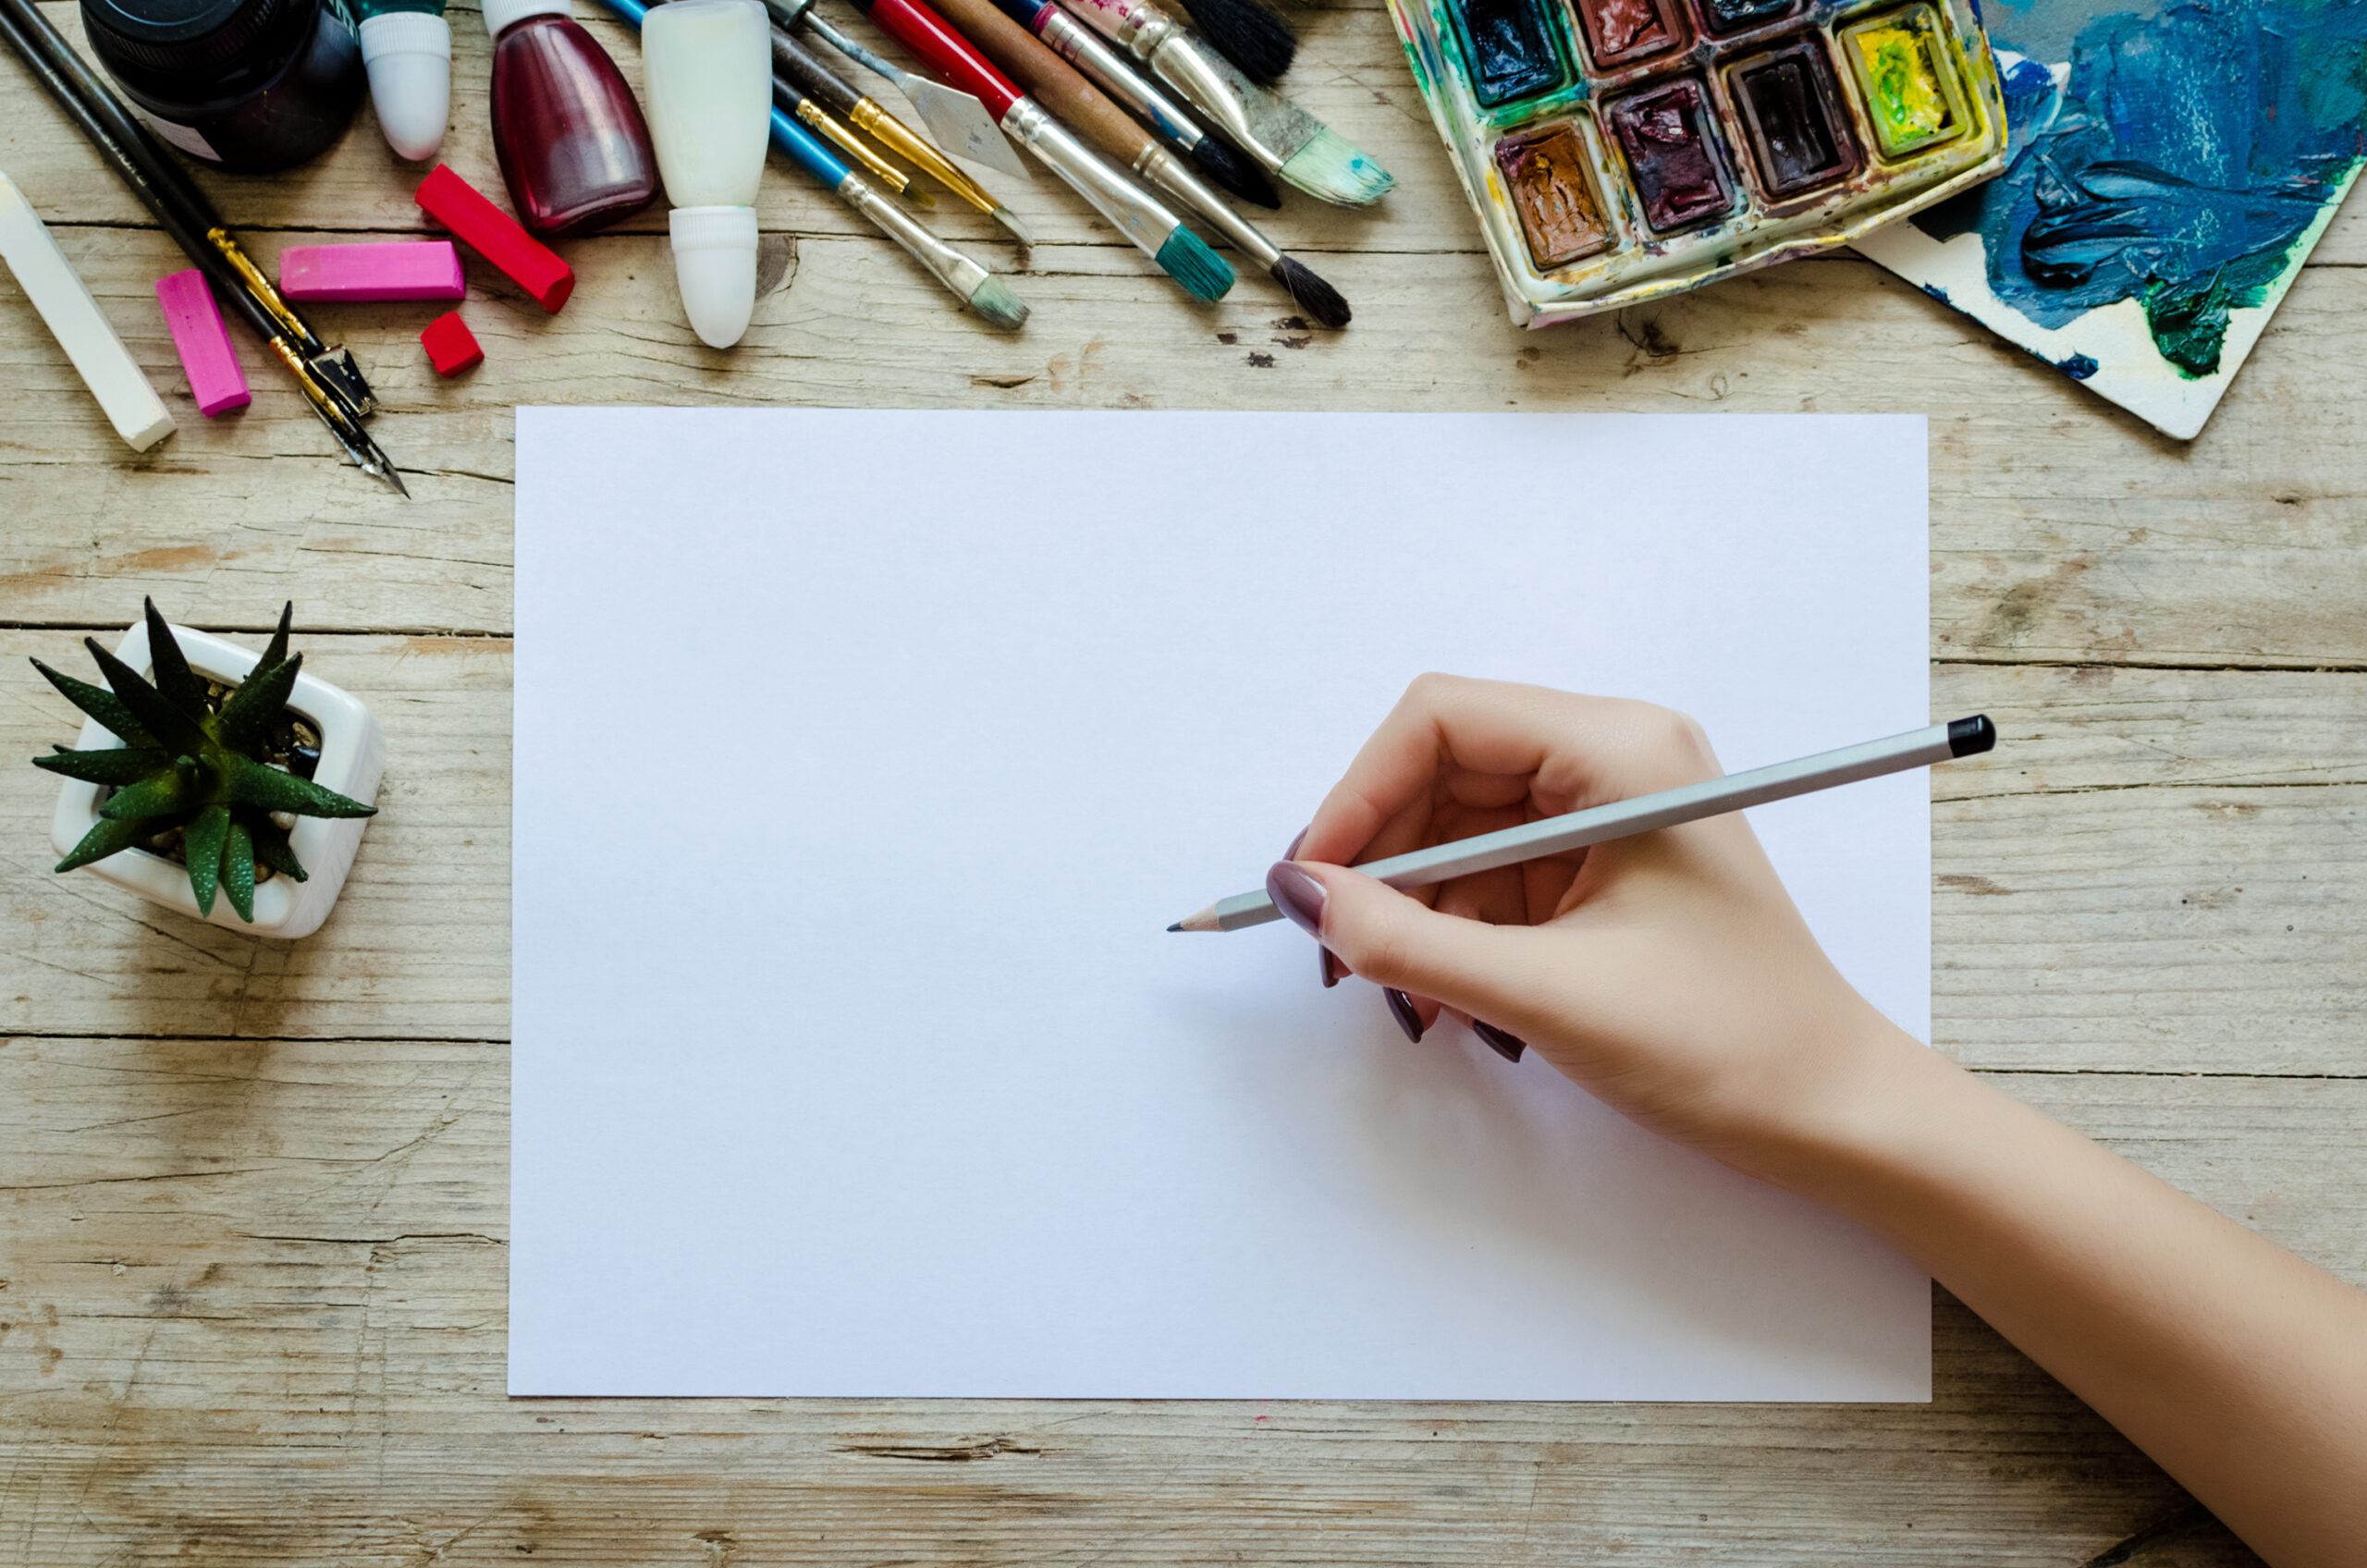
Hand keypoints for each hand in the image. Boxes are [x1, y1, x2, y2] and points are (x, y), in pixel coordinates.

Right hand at [1269, 674, 1917, 1168]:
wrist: (1829, 1113)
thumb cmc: (1724, 1043)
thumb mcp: (1546, 993)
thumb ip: (1408, 940)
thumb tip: (1301, 894)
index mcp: (1621, 750)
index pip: (1443, 720)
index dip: (1360, 794)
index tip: (1313, 882)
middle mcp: (1615, 758)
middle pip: (1444, 770)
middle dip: (1383, 862)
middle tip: (1340, 952)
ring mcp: (1611, 811)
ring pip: (1460, 828)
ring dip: (1417, 909)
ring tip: (1411, 998)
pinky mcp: (1605, 865)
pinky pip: (1494, 874)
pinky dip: (1456, 931)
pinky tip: (1452, 999)